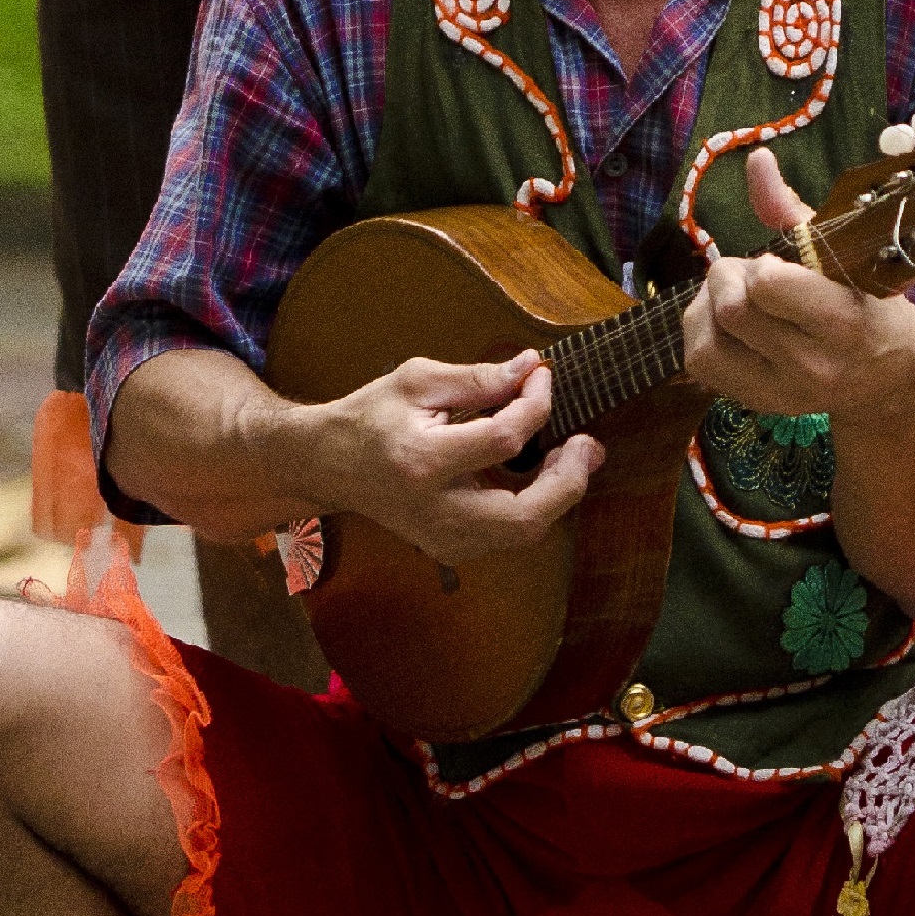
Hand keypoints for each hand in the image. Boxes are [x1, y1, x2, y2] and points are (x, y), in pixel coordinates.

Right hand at [309, 349, 600, 565]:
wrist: (327, 463)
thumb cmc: (370, 416)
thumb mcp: (418, 380)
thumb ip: (478, 378)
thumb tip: (530, 367)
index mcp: (421, 460)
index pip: (502, 439)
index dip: (535, 405)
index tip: (540, 377)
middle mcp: (433, 509)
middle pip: (523, 516)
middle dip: (568, 480)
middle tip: (587, 444)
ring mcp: (440, 537)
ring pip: (521, 533)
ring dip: (558, 495)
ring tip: (569, 455)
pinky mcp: (447, 547)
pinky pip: (507, 535)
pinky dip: (534, 506)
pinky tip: (540, 475)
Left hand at [681, 149, 914, 430]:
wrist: (889, 384)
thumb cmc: (872, 308)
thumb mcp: (847, 257)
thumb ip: (792, 211)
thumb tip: (756, 160)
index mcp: (840, 322)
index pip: (768, 286)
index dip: (763, 265)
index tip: (779, 264)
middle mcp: (809, 364)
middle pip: (731, 309)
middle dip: (731, 277)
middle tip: (755, 276)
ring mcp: (779, 392)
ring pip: (704, 340)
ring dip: (709, 306)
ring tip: (739, 299)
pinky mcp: (755, 404)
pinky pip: (699, 362)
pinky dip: (702, 332)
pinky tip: (726, 323)